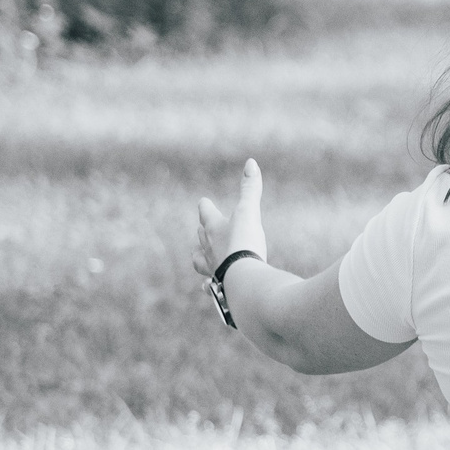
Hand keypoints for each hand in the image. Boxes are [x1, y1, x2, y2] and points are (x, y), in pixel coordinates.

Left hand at [192, 158, 268, 281]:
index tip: (203, 202)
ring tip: (200, 256)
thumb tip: (250, 162)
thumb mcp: (249, 212)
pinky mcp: (218, 286)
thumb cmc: (244, 242)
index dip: (205, 207)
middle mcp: (208, 248)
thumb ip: (250, 189)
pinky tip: (207, 287)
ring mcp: (211, 268)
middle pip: (201, 237)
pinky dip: (208, 285)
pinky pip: (209, 285)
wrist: (243, 278)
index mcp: (214, 229)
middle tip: (202, 228)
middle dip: (202, 231)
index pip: (206, 214)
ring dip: (200, 256)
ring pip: (200, 260)